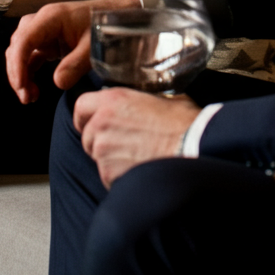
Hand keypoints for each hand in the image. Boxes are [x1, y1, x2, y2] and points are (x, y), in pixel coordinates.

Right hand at [5, 0, 126, 101]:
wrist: (114, 16)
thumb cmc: (104, 26)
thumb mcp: (93, 46)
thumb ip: (76, 64)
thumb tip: (58, 83)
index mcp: (51, 17)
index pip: (25, 40)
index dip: (18, 64)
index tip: (21, 85)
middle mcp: (42, 21)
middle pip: (17, 46)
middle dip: (17, 72)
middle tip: (26, 96)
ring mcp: (43, 31)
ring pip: (20, 52)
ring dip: (21, 74)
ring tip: (29, 97)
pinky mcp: (47, 41)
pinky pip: (29, 57)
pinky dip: (28, 73)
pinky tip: (34, 90)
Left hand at [74, 88, 200, 187]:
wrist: (192, 147)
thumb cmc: (183, 122)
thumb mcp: (163, 97)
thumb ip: (141, 100)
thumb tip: (142, 103)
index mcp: (114, 100)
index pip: (81, 106)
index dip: (87, 117)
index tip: (95, 123)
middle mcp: (102, 123)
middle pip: (88, 136)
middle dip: (102, 142)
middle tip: (126, 144)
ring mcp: (103, 149)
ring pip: (98, 158)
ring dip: (112, 160)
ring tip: (138, 157)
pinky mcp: (108, 173)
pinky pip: (108, 177)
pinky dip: (120, 177)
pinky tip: (141, 169)